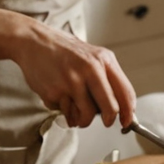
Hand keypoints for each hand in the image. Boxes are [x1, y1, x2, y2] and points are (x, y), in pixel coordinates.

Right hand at [2, 15, 137, 128]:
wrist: (34, 41)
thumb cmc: (64, 50)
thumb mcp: (92, 55)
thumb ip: (107, 77)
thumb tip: (120, 106)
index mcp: (103, 60)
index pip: (125, 92)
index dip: (129, 112)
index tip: (128, 122)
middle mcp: (89, 70)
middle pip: (110, 108)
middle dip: (109, 120)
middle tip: (106, 122)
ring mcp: (71, 82)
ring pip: (87, 116)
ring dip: (83, 119)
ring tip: (76, 107)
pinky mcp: (54, 92)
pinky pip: (65, 113)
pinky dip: (64, 111)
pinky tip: (60, 96)